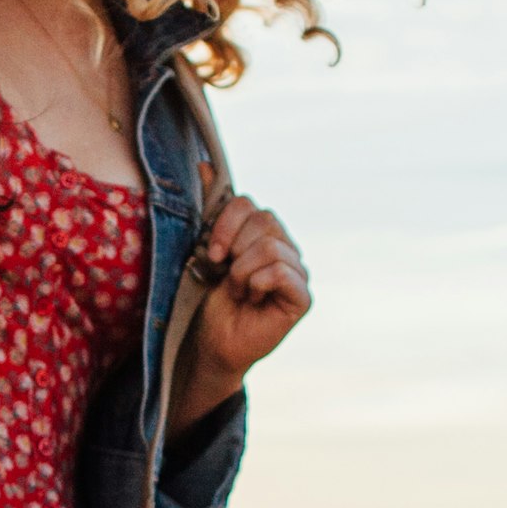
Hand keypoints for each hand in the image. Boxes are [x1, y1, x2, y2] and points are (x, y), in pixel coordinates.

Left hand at [167, 187, 310, 430]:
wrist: (212, 342)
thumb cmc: (210, 299)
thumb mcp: (207, 249)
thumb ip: (212, 208)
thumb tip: (204, 165)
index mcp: (264, 234)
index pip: (249, 205)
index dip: (224, 224)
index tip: (210, 252)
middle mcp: (286, 248)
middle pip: (263, 221)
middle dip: (234, 249)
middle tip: (226, 275)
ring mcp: (297, 272)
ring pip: (271, 247)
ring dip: (242, 272)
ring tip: (239, 291)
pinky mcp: (302, 297)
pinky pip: (282, 272)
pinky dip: (258, 282)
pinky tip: (252, 298)